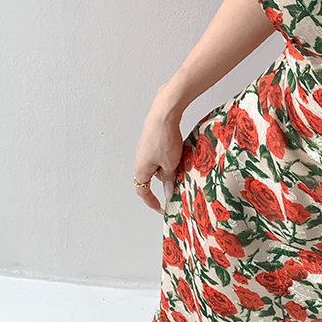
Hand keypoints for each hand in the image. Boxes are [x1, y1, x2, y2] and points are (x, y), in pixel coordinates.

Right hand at [133, 90, 184, 213]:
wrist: (163, 113)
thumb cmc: (164, 138)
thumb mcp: (170, 164)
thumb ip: (169, 179)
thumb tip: (168, 191)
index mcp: (141, 169)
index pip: (142, 191)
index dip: (151, 201)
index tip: (160, 208)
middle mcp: (140, 159)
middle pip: (153, 176)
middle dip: (167, 179)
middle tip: (180, 180)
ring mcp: (145, 148)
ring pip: (158, 164)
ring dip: (170, 166)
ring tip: (182, 161)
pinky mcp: (152, 139)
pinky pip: (160, 154)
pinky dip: (170, 156)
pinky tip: (180, 151)